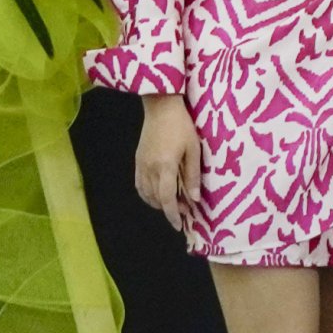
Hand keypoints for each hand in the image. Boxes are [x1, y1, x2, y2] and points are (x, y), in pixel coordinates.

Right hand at [132, 93, 203, 231]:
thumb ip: (193, 175)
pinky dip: (147, 194)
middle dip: (169, 209)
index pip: (166, 198)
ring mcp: (141, 165)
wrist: (161, 107)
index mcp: (165, 166)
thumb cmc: (182, 125)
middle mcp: (150, 169)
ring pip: (146, 193)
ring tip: (174, 204)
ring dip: (159, 203)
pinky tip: (156, 195)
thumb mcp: (194, 149)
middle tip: (184, 212)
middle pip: (156, 198)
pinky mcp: (138, 160)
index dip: (173, 214)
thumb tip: (195, 198)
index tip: (179, 224)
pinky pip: (139, 184)